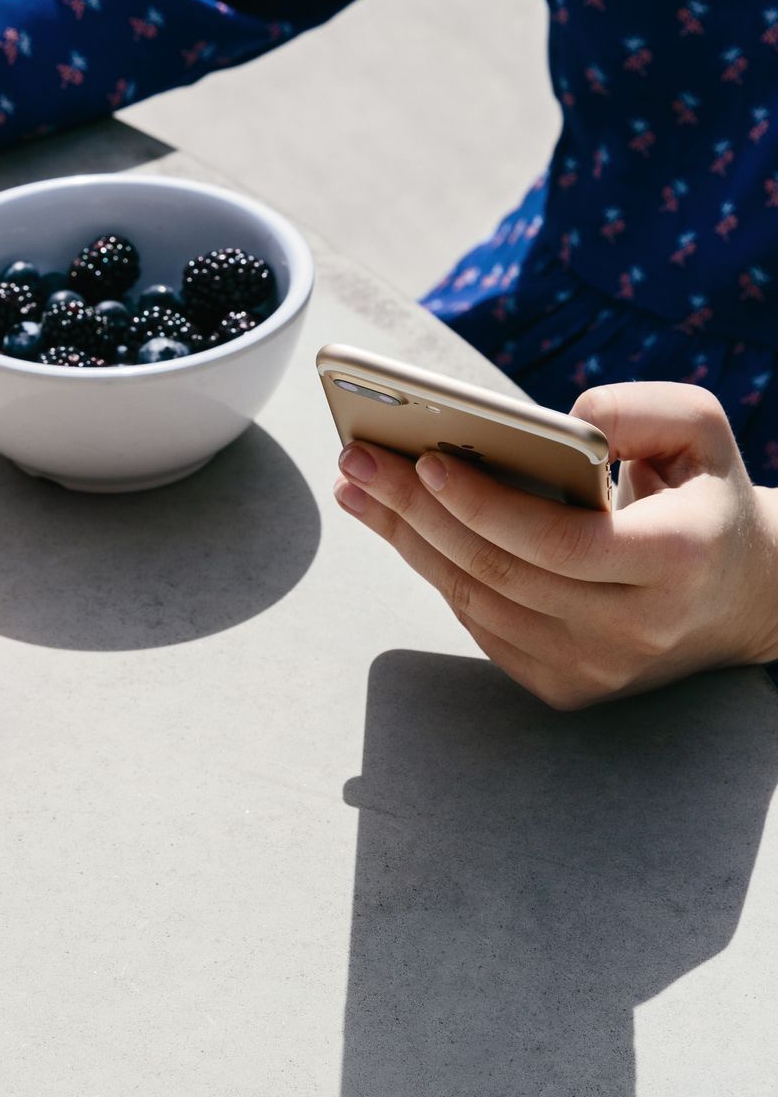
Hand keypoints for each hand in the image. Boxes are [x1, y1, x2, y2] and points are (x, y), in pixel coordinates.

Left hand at [333, 382, 777, 707]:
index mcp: (678, 560)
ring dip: (408, 542)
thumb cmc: (706, 494)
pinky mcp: (567, 688)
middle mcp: (637, 628)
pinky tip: (398, 527)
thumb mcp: (702, 430)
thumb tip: (556, 420)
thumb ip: (638, 408)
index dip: (487, 506)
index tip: (427, 459)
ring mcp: (598, 669)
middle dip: (417, 512)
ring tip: (359, 486)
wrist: (742, 594)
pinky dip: (435, 574)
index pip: (562, 544)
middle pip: (502, 573)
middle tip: (358, 459)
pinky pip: (482, 627)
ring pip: (479, 603)